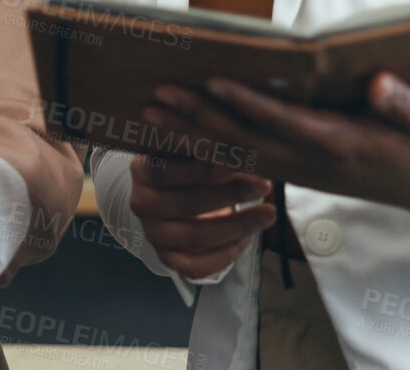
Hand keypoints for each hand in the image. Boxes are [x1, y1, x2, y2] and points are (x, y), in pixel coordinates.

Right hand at [128, 156, 274, 279]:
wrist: (180, 193)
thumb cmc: (191, 165)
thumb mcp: (193, 149)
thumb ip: (208, 146)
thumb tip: (239, 144)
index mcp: (142, 170)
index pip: (165, 172)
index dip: (201, 171)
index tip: (235, 164)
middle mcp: (141, 203)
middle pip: (185, 204)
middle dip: (230, 194)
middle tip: (263, 185)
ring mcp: (153, 234)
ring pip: (194, 236)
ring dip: (237, 226)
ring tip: (268, 214)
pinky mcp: (168, 258)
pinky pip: (195, 266)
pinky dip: (225, 255)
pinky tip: (247, 239)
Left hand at [144, 70, 409, 216]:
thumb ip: (404, 104)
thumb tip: (378, 84)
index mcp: (341, 143)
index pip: (282, 121)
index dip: (245, 102)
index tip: (210, 81)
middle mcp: (311, 162)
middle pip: (245, 139)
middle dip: (199, 116)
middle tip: (157, 94)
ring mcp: (300, 172)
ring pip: (235, 153)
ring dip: (191, 133)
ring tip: (150, 112)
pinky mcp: (296, 174)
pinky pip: (243, 163)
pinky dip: (207, 149)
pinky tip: (178, 136)